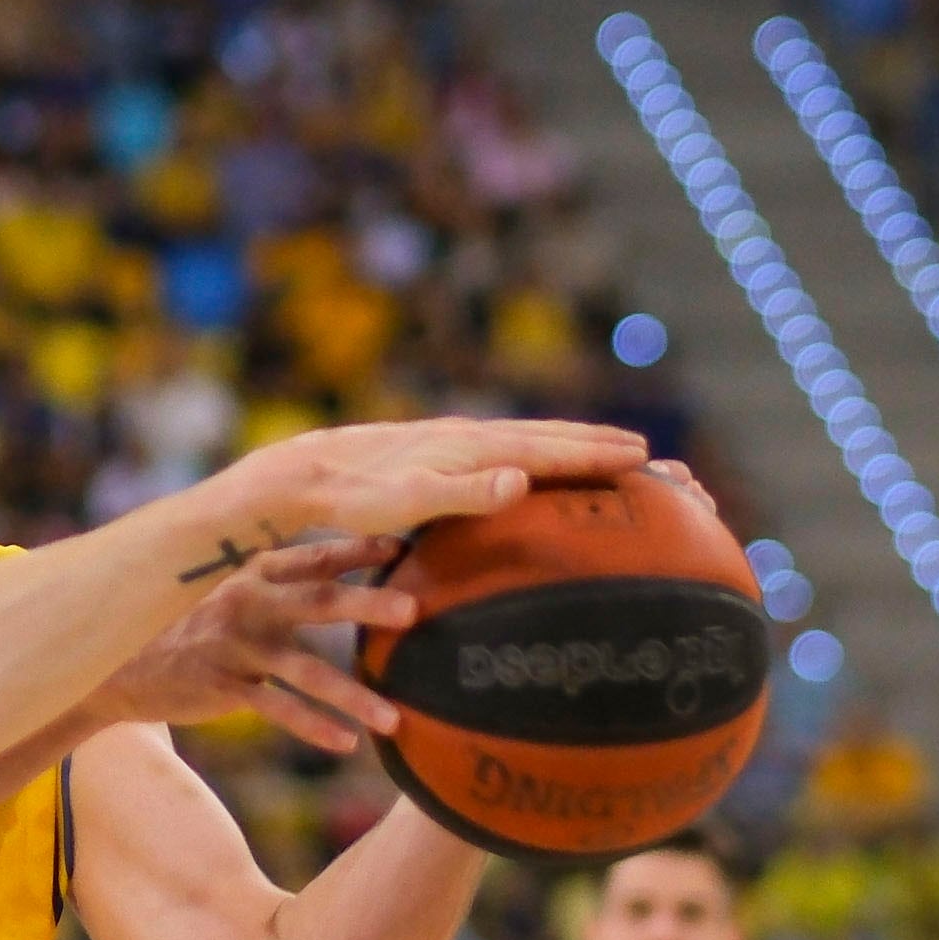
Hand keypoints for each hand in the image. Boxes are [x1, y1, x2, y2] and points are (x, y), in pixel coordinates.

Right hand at [93, 536, 414, 751]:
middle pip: (316, 600)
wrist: (118, 663)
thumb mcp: (223, 587)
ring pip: (303, 668)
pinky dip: (312, 727)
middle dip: (366, 603)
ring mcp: (234, 645)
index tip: (405, 547)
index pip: (314, 555)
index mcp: (252, 570)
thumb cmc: (186, 623)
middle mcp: (246, 601)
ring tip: (393, 719)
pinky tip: (346, 745)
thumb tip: (339, 571)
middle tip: (413, 610)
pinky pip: (275, 708)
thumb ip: (274, 579)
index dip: (359, 549)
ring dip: (351, 694)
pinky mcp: (221, 685)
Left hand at [237, 417, 651, 542]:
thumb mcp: (405, 503)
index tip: (642, 456)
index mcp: (468, 448)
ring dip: (561, 443)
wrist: (296, 476)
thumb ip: (462, 493)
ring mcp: (444, 442)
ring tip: (598, 450)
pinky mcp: (426, 451)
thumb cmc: (349, 498)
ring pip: (518, 439)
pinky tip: (522, 464)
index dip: (594, 454)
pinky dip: (524, 451)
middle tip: (643, 450)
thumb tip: (521, 480)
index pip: (546, 449)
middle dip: (591, 442)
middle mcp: (462, 436)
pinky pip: (493, 448)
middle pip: (540, 436)